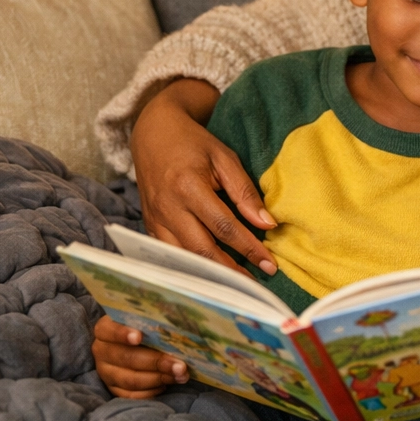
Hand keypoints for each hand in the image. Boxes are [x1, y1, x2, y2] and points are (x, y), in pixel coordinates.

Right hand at [92, 316, 188, 397]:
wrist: (131, 343)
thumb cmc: (143, 326)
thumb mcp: (143, 318)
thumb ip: (153, 320)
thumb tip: (175, 324)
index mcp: (104, 330)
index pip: (109, 330)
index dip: (122, 334)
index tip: (139, 337)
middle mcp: (102, 351)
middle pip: (127, 358)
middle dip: (156, 362)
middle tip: (179, 365)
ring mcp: (106, 372)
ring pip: (131, 380)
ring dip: (159, 378)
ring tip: (180, 375)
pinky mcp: (113, 389)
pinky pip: (131, 395)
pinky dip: (151, 391)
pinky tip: (167, 384)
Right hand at [130, 79, 277, 275]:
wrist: (153, 133)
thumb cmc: (193, 143)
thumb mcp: (224, 158)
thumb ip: (244, 191)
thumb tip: (267, 223)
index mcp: (188, 187)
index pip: (224, 227)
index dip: (249, 248)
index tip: (270, 265)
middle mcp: (168, 208)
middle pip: (202, 250)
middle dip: (231, 271)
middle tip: (256, 285)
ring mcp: (154, 220)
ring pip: (184, 258)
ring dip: (211, 275)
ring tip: (237, 287)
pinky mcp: (149, 226)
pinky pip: (170, 255)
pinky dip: (191, 268)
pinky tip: (211, 276)